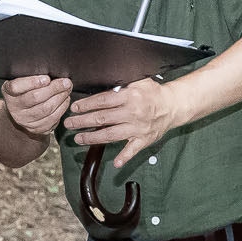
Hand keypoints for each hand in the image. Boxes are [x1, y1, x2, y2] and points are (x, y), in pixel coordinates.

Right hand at [0, 73, 73, 136]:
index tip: (47, 78)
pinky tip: (66, 100)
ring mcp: (24, 120)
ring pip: (46, 109)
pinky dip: (62, 108)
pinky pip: (52, 119)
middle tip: (66, 82)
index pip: (16, 87)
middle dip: (54, 89)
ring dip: (60, 98)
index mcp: (8, 92)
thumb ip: (31, 76)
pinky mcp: (36, 128)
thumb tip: (51, 68)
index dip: (32, 82)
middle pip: (35, 98)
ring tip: (68, 89)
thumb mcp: (23, 81)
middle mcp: (14, 108)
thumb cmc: (26, 91)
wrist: (23, 112)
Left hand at [63, 78, 182, 160]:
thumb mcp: (138, 80)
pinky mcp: (144, 139)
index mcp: (130, 96)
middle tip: (69, 123)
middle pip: (102, 118)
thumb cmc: (153, 93)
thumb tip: (101, 78)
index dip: (86, 105)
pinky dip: (125, 157)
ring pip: (111, 135)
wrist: (173, 105)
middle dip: (82, 121)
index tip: (75, 108)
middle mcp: (133, 113)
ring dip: (92, 138)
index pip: (102, 101)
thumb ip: (121, 82)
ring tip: (78, 139)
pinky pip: (133, 150)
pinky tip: (115, 162)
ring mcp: (138, 128)